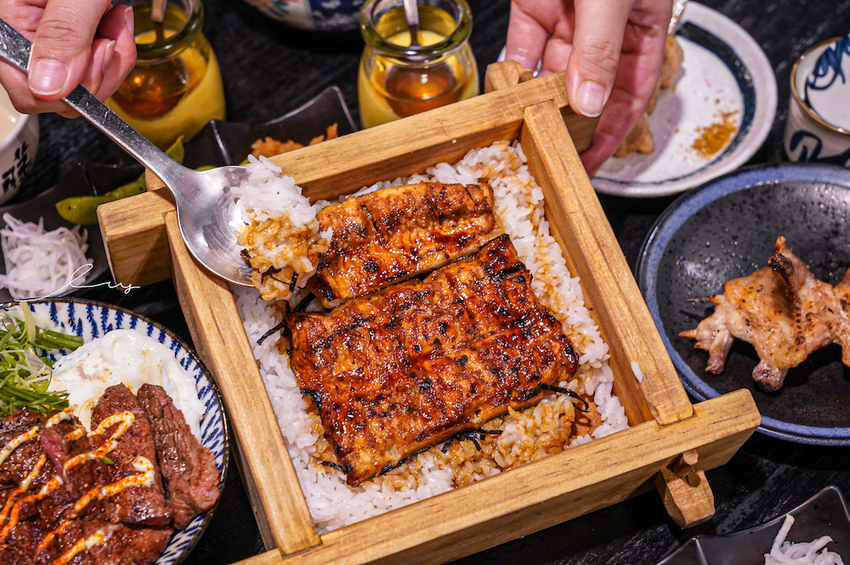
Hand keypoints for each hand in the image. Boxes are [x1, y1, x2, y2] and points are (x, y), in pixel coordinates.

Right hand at [0, 0, 136, 117]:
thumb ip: (63, 34)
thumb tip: (50, 88)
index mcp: (8, 27)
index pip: (30, 93)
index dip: (74, 88)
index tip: (102, 51)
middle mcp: (24, 42)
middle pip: (64, 96)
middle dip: (102, 69)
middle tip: (113, 32)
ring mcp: (48, 46)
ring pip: (87, 86)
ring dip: (114, 57)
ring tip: (115, 19)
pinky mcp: (71, 45)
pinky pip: (98, 69)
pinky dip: (116, 50)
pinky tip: (114, 23)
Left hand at [504, 0, 673, 171]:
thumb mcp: (611, 0)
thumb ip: (600, 49)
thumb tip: (590, 101)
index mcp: (641, 25)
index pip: (633, 90)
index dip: (614, 129)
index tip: (594, 160)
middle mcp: (604, 26)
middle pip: (589, 88)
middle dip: (573, 122)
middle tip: (556, 152)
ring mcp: (568, 16)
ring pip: (553, 71)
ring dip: (541, 99)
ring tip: (531, 129)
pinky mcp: (533, 5)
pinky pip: (522, 46)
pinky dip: (513, 70)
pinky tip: (509, 92)